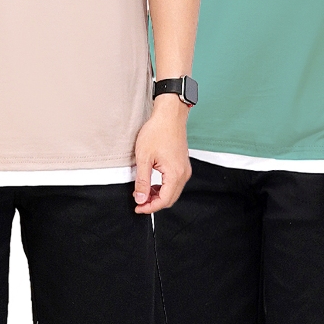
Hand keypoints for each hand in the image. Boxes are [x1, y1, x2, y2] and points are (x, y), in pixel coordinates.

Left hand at [133, 96, 191, 213]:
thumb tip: (141, 199)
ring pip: (172, 191)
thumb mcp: (144, 157)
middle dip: (154, 203)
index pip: (164, 201)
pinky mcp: (182, 164)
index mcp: (175, 174)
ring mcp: (185, 169)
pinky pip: (174, 183)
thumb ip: (142, 181)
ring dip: (158, 195)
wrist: (169, 115)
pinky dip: (163, 187)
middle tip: (139, 202)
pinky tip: (152, 183)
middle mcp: (183, 174)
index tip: (138, 208)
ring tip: (143, 192)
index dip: (150, 207)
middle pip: (170, 199)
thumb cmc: (157, 131)